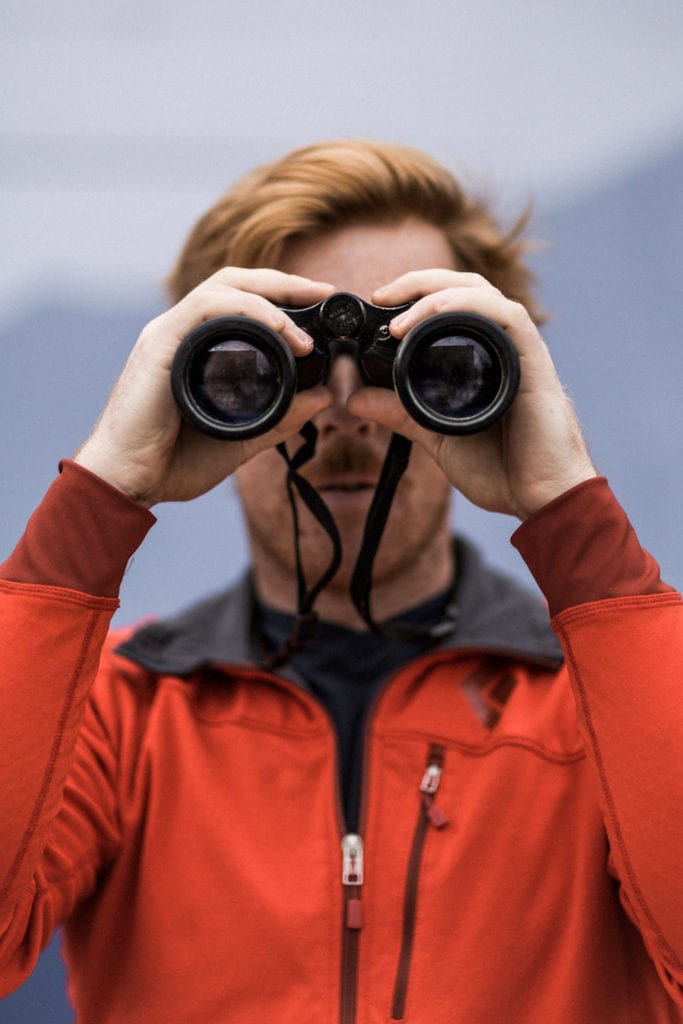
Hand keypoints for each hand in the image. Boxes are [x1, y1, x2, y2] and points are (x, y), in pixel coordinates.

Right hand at [74, 269, 334, 506]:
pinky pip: (208, 308)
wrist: (126, 482)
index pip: (242, 302)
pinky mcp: (160, 344)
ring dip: (272, 298)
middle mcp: (182, 332)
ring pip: (224, 287)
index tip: (322, 304)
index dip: (283, 296)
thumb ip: (283, 418)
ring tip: (305, 328)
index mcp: (197, 347)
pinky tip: (279, 329)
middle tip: (325, 293)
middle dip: (285, 282)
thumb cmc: (171, 463)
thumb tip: (325, 397)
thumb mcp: (244, 438)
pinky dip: (249, 312)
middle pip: (236, 283)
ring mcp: (169, 334)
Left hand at [347, 270, 596, 519]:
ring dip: (436, 294)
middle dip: (419, 281)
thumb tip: (353, 398)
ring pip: (481, 292)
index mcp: (482, 357)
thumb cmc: (502, 470)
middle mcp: (501, 345)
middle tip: (380, 294)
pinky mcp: (532, 360)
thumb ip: (398, 413)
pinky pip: (506, 315)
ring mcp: (519, 350)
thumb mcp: (434, 435)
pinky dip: (468, 306)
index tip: (377, 303)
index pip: (451, 303)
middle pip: (464, 286)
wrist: (541, 500)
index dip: (414, 293)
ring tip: (399, 319)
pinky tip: (436, 315)